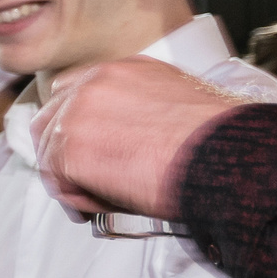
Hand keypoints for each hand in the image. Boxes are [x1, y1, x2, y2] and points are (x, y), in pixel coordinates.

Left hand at [36, 57, 243, 218]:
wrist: (226, 155)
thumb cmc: (216, 140)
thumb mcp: (176, 102)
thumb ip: (140, 109)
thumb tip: (127, 138)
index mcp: (121, 70)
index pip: (72, 91)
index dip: (74, 123)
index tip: (83, 146)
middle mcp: (93, 85)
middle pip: (50, 119)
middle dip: (61, 151)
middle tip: (81, 180)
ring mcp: (77, 115)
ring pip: (51, 152)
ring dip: (71, 180)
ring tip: (103, 200)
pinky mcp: (71, 151)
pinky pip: (59, 181)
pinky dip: (77, 199)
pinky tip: (104, 207)